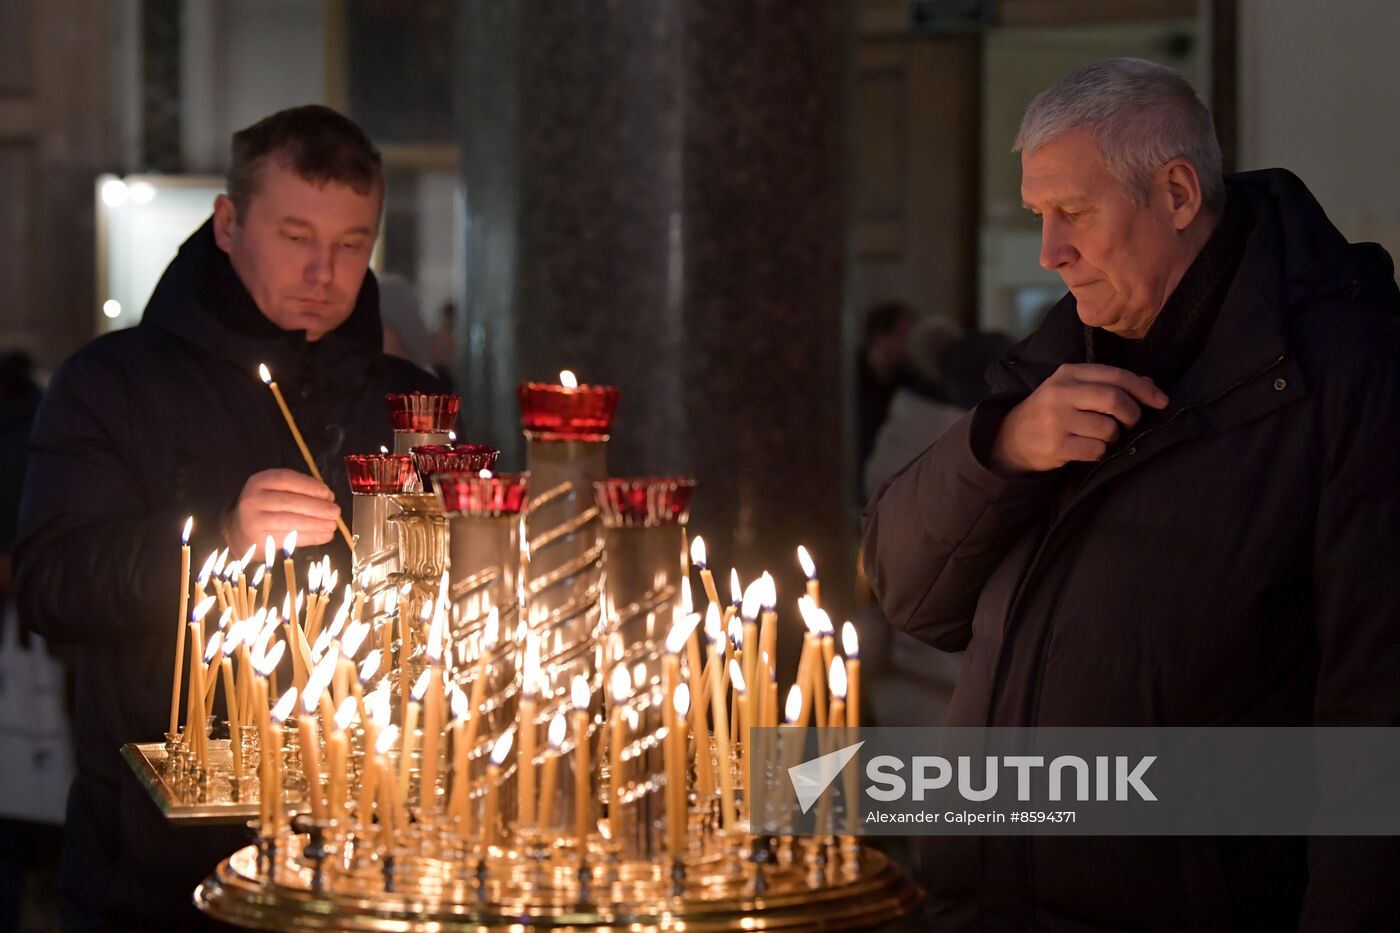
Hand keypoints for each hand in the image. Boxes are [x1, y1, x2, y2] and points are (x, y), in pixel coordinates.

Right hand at [224, 469, 340, 555]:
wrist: (240, 531)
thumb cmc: (267, 508)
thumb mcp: (277, 491)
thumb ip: (300, 490)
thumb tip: (328, 498)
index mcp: (259, 481)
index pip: (285, 479)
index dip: (309, 485)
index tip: (328, 493)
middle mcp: (253, 499)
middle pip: (289, 501)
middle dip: (316, 507)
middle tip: (335, 512)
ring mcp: (253, 520)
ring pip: (289, 521)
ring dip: (315, 524)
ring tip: (332, 525)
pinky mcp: (258, 540)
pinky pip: (289, 538)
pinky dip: (310, 537)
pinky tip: (324, 536)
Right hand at [991, 363, 1168, 472]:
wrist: (1012, 437)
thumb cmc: (1051, 412)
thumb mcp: (1074, 391)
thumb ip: (1108, 385)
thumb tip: (1148, 385)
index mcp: (1069, 374)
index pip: (1115, 376)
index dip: (1143, 389)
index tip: (1161, 401)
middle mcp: (1061, 393)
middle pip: (1114, 399)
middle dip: (1132, 414)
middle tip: (1131, 423)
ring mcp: (1057, 419)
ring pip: (1108, 428)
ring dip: (1113, 436)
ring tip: (1101, 437)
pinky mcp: (1056, 444)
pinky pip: (1096, 449)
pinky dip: (1100, 452)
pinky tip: (1088, 449)